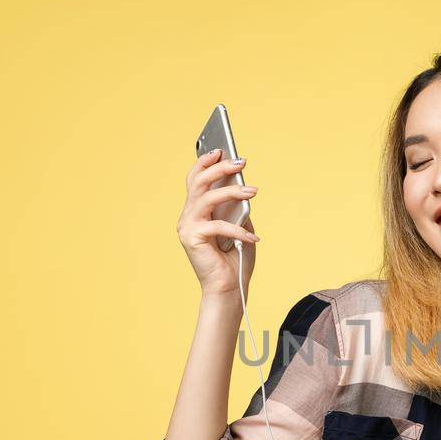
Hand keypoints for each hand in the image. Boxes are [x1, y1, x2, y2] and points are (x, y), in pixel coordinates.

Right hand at [178, 148, 259, 295]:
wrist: (229, 289)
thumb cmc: (235, 260)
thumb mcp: (241, 227)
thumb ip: (238, 209)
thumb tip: (243, 188)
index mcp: (196, 211)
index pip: (195, 179)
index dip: (205, 162)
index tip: (221, 150)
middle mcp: (187, 216)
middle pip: (199, 182)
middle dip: (220, 168)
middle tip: (241, 162)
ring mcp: (187, 226)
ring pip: (207, 197)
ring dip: (232, 191)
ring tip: (253, 192)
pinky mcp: (191, 238)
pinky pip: (217, 225)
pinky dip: (238, 230)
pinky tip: (253, 238)